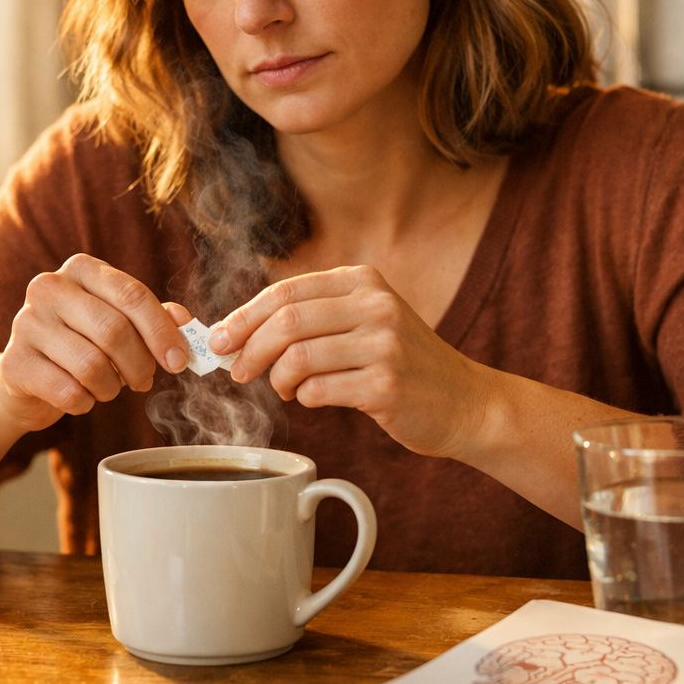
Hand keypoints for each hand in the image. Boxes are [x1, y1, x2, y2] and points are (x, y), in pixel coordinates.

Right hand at [0, 254, 191, 430]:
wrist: (27, 376)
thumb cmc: (82, 344)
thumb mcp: (119, 323)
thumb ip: (153, 318)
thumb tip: (184, 321)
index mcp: (81, 269)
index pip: (132, 295)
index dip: (161, 332)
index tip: (178, 361)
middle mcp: (49, 287)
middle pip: (113, 330)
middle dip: (139, 365)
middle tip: (144, 382)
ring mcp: (26, 323)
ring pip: (91, 364)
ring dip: (112, 387)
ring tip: (109, 388)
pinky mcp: (13, 362)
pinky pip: (67, 391)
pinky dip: (85, 402)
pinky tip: (81, 397)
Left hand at [209, 265, 492, 457]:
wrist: (465, 402)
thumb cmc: (404, 364)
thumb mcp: (366, 321)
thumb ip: (313, 319)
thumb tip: (238, 334)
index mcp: (363, 281)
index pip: (286, 291)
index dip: (244, 316)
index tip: (218, 339)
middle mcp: (375, 304)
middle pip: (286, 321)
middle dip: (249, 348)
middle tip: (235, 370)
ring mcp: (384, 344)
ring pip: (298, 357)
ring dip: (277, 378)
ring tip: (284, 388)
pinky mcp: (387, 384)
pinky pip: (319, 390)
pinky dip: (305, 397)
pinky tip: (314, 398)